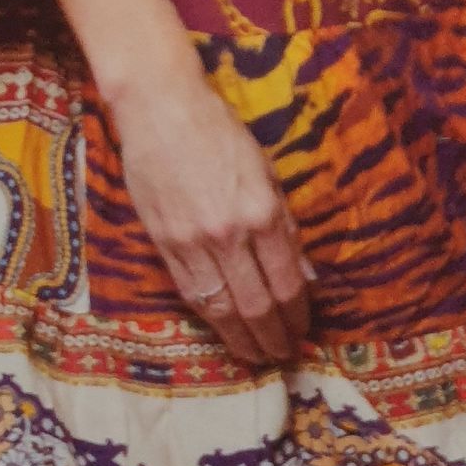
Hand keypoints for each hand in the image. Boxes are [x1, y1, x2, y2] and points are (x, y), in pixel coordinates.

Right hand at [107, 77, 314, 366]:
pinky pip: (192, 294)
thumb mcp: (266, 170)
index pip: (286, 282)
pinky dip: (212, 320)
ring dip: (243, 339)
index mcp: (261, 211)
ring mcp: (193, 243)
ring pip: (223, 309)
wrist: (160, 109)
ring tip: (258, 355)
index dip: (298, 315)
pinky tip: (224, 331)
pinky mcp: (164, 245)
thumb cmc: (219, 131)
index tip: (305, 331)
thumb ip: (285, 224)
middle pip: (257, 305)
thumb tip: (305, 274)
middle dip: (275, 336)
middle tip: (285, 355)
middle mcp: (230, 234)